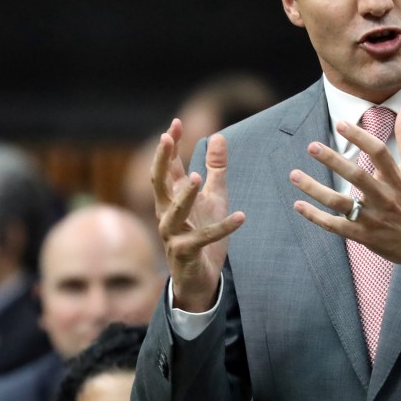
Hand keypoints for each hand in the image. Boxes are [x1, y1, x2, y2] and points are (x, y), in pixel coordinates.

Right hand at [152, 119, 244, 311]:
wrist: (199, 277)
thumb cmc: (202, 232)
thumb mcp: (213, 196)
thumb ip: (214, 168)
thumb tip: (218, 136)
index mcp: (172, 198)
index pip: (168, 166)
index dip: (170, 145)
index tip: (175, 123)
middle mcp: (166, 213)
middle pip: (159, 182)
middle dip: (163, 160)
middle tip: (166, 138)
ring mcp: (173, 233)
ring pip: (175, 211)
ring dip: (185, 195)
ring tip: (196, 178)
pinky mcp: (186, 252)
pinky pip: (205, 238)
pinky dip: (224, 227)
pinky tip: (241, 217)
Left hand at [289, 105, 400, 286]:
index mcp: (398, 179)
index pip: (379, 153)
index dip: (361, 137)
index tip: (342, 123)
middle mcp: (384, 197)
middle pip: (357, 176)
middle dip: (333, 161)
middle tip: (312, 147)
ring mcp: (373, 218)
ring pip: (340, 203)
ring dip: (314, 189)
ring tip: (294, 175)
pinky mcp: (364, 236)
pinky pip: (335, 226)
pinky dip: (315, 217)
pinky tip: (298, 205)